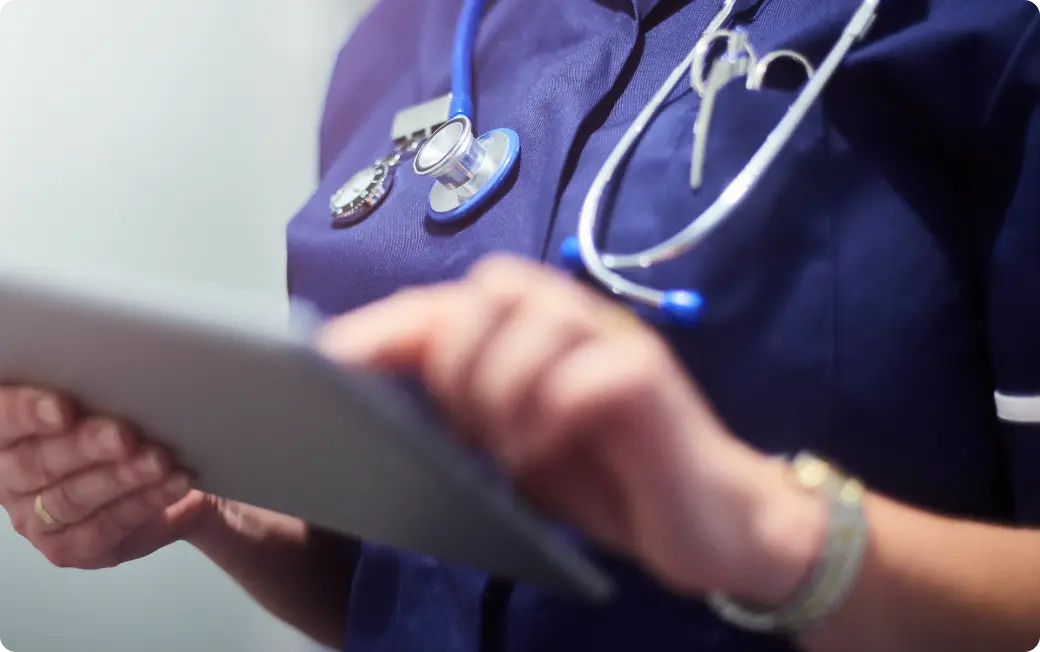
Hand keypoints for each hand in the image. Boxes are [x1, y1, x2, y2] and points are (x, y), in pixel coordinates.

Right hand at [0, 387, 208, 567]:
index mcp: (9, 435)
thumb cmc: (129, 431)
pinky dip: (144, 501)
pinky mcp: (69, 549)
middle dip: (85, 446)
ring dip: (121, 477)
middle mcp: (12, 479)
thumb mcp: (108, 402)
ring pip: (73, 498)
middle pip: (38, 463)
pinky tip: (172, 483)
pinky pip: (106, 526)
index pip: (3, 421)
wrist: (171, 479)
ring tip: (158, 460)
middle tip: (124, 435)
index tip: (63, 408)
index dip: (27, 413)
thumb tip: (112, 368)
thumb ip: (96, 390)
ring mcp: (35, 519)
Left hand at [319, 255, 826, 601]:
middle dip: (456, 357)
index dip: (384, 326)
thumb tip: (380, 402)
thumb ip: (466, 407)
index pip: (447, 304)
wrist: (706, 517)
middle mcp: (575, 318)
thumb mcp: (516, 441)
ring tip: (507, 447)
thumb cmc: (605, 476)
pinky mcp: (651, 379)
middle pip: (489, 288)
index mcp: (535, 328)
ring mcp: (617, 341)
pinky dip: (549, 414)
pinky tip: (542, 454)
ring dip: (500, 387)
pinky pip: (586, 373)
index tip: (327, 360)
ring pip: (531, 317)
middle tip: (469, 425)